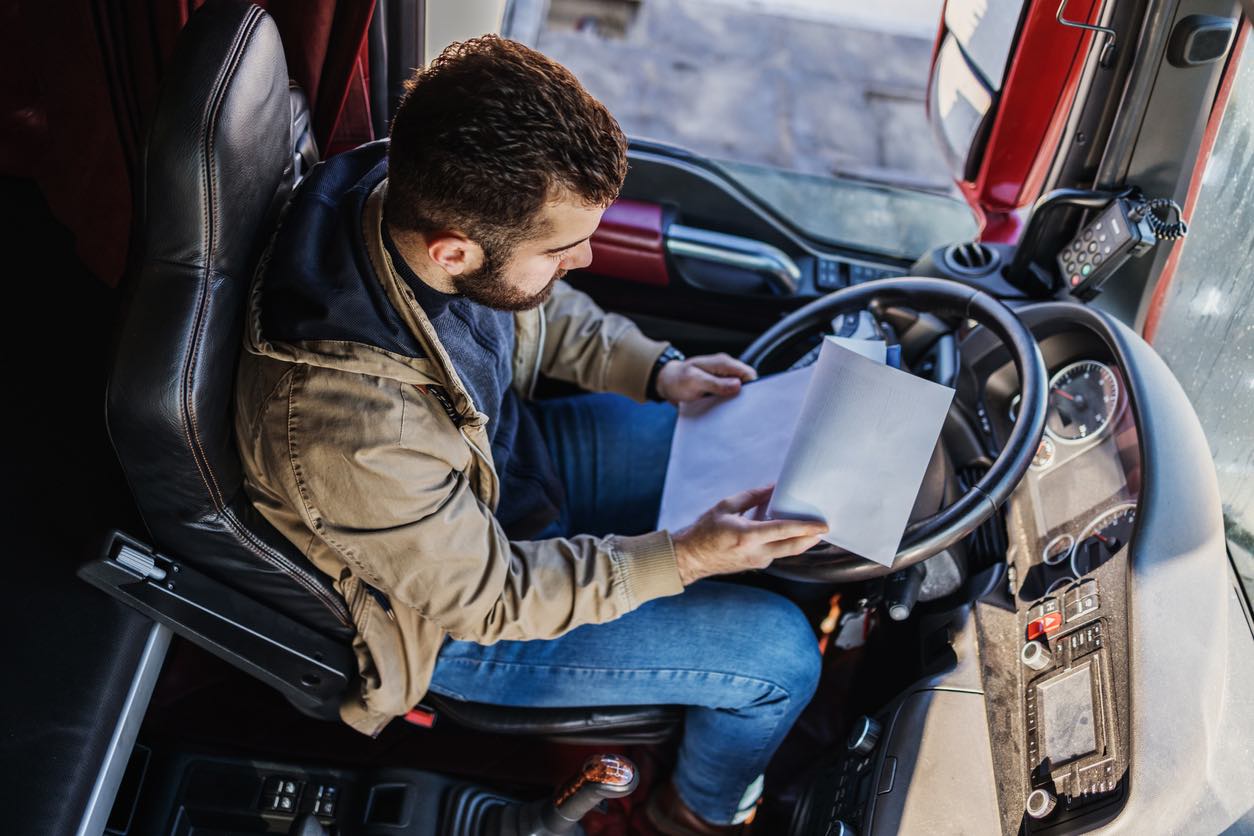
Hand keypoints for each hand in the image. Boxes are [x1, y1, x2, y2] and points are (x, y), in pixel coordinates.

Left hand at [655, 352, 756, 402]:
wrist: (666, 383)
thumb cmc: (677, 379)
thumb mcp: (695, 381)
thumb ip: (716, 383)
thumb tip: (737, 385)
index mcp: (722, 363)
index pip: (748, 373)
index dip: (752, 386)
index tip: (748, 400)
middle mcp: (725, 370)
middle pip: (746, 383)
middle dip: (745, 395)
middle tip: (738, 408)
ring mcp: (723, 379)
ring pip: (739, 391)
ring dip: (736, 401)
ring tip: (730, 410)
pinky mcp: (719, 388)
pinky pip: (730, 396)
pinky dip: (729, 403)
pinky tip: (724, 410)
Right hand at [671, 486, 827, 584]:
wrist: (691, 558)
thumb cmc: (705, 530)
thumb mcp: (726, 506)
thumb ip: (752, 497)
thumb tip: (773, 487)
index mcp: (747, 536)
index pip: (783, 531)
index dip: (805, 528)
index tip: (823, 526)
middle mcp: (755, 552)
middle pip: (792, 547)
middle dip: (811, 538)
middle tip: (826, 528)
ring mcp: (757, 562)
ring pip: (786, 551)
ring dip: (800, 541)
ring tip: (812, 529)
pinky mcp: (756, 564)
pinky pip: (776, 552)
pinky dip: (785, 542)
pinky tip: (788, 532)